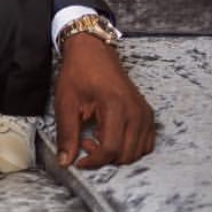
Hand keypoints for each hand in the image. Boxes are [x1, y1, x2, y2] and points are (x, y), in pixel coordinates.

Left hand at [54, 33, 155, 168]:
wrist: (92, 51)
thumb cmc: (78, 72)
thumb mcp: (66, 102)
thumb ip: (67, 134)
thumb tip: (65, 161)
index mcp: (115, 106)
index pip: (111, 148)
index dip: (94, 161)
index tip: (79, 161)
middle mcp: (135, 111)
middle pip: (126, 154)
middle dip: (104, 157)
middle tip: (85, 142)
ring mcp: (144, 112)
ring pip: (137, 152)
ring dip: (117, 154)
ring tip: (96, 137)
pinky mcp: (146, 113)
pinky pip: (145, 142)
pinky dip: (129, 147)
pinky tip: (110, 135)